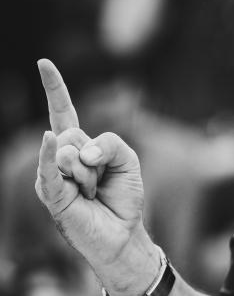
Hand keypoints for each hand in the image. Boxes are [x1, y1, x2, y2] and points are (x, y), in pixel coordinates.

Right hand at [34, 59, 160, 295]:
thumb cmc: (123, 196)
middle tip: (100, 181)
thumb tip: (78, 151)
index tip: (43, 62)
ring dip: (92, 174)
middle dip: (97, 156)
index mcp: (78, 146)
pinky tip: (49, 139)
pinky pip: (51, 169)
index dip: (54, 88)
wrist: (123, 233)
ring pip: (72, 152)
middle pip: (75, 134)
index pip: (64, 111)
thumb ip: (110, 144)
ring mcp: (52, 176)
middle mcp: (60, 158)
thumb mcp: (129, 161)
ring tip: (92, 193)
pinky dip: (51, 155)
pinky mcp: (52, 196)